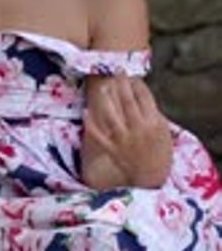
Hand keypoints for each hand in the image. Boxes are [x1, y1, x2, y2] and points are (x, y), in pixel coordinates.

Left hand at [83, 72, 171, 187]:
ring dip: (106, 99)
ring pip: (111, 115)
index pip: (143, 97)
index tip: (131, 75)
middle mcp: (138, 130)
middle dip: (122, 84)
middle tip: (117, 73)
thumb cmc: (160, 151)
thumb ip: (153, 113)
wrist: (152, 178)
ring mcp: (123, 140)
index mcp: (153, 124)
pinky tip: (86, 111)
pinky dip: (91, 124)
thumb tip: (139, 92)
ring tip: (103, 86)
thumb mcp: (163, 130)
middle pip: (127, 101)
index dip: (136, 84)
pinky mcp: (112, 149)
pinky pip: (98, 135)